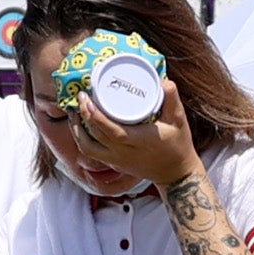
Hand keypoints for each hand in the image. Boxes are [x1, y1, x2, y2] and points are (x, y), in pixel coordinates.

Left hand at [69, 80, 202, 187]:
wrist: (175, 174)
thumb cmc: (178, 144)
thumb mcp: (179, 121)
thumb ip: (172, 100)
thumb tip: (164, 80)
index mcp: (141, 141)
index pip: (114, 131)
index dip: (97, 116)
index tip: (88, 98)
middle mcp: (125, 153)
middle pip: (96, 136)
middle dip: (84, 115)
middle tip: (81, 95)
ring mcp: (117, 160)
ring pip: (87, 147)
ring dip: (77, 129)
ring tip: (74, 110)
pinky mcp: (113, 163)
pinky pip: (90, 152)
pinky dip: (80, 138)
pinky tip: (79, 125)